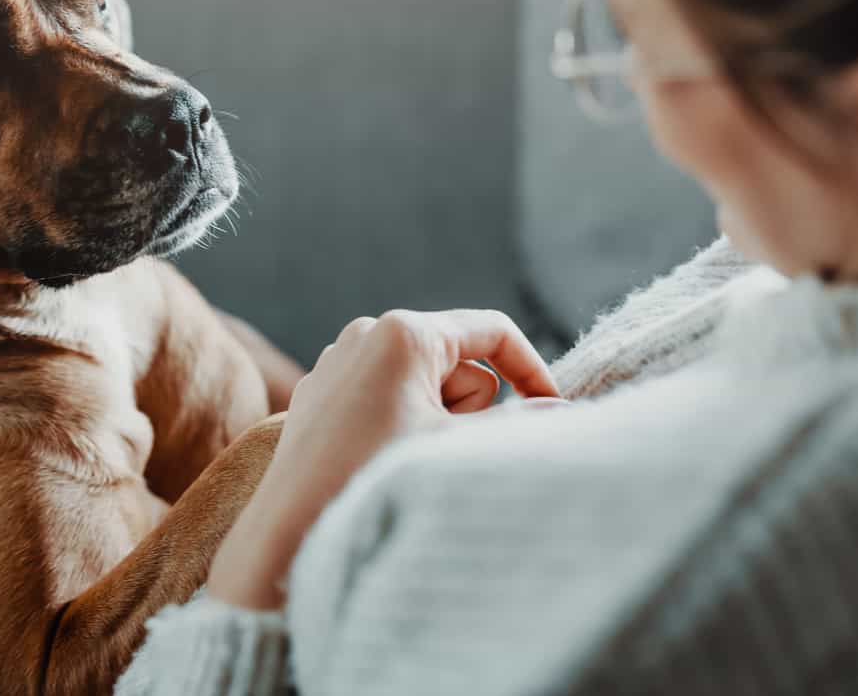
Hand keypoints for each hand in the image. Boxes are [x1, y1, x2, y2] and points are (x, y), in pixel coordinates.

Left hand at [206, 309, 557, 608]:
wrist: (292, 528)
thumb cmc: (375, 479)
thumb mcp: (457, 446)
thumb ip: (519, 422)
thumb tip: (565, 412)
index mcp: (405, 331)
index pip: (491, 330)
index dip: (530, 368)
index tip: (551, 408)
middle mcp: (367, 331)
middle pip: (457, 359)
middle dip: (466, 404)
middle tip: (441, 445)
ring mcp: (339, 358)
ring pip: (421, 379)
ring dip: (432, 415)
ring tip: (404, 455)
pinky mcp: (320, 389)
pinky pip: (383, 394)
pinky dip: (397, 420)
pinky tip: (374, 456)